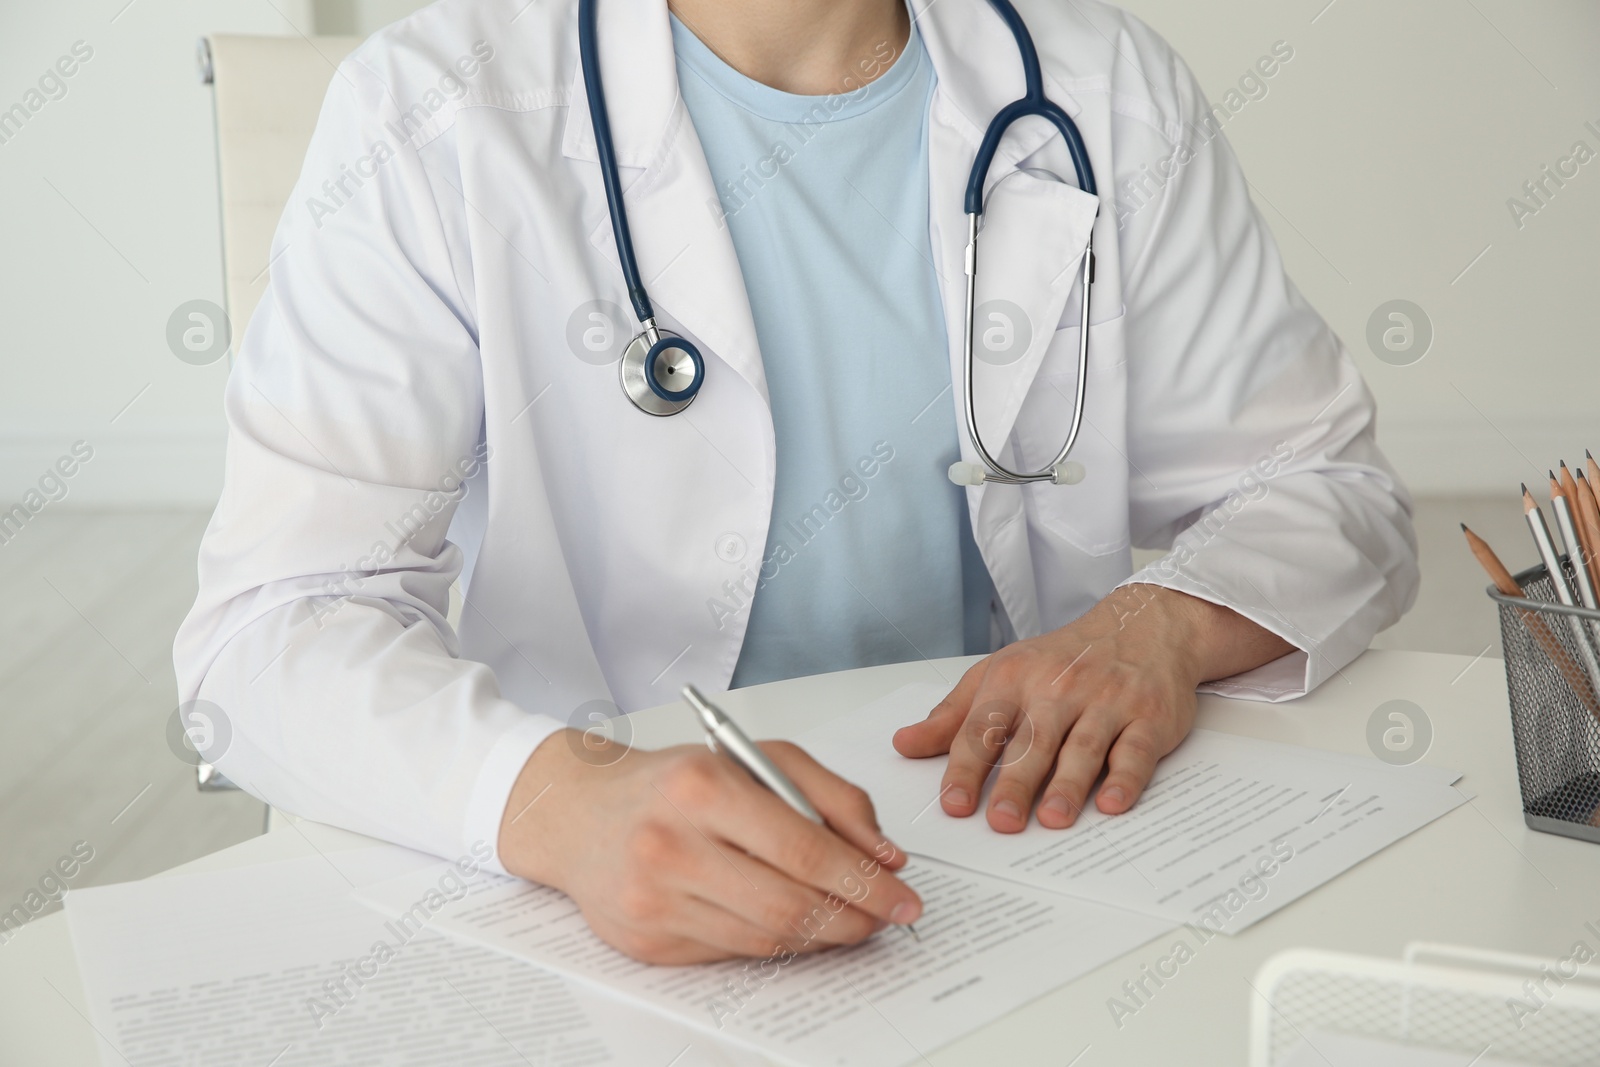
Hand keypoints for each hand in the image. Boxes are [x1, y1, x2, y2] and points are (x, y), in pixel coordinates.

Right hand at [498, 733, 922, 963]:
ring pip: (766, 937)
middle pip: (787, 902)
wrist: (578, 814)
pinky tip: (799, 924)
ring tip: (851, 920)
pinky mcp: (647, 943)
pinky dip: (779, 943)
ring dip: (823, 934)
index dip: (863, 880)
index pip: (802, 847)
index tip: (901, 894)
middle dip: (853, 917)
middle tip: (885, 916)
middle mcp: (670, 845)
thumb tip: (885, 856)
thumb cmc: (676, 781)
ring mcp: (654, 900)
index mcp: (701, 787)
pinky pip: (735, 953)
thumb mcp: (757, 757)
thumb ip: (830, 795)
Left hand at [892, 585, 1292, 831]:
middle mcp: (1059, 688)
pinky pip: (1135, 750)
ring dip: (1068, 785)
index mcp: (1014, 679)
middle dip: (1015, 782)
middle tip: (1001, 822)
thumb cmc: (1062, 659)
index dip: (966, 767)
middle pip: (1032, 741)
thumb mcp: (1000, 673)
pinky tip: (1112, 803)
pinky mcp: (1148, 717)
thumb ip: (953, 714)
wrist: (1143, 626)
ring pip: (1082, 747)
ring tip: (1052, 819)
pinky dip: (1125, 777)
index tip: (954, 804)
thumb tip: (904, 744)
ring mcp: (1106, 702)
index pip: (983, 728)